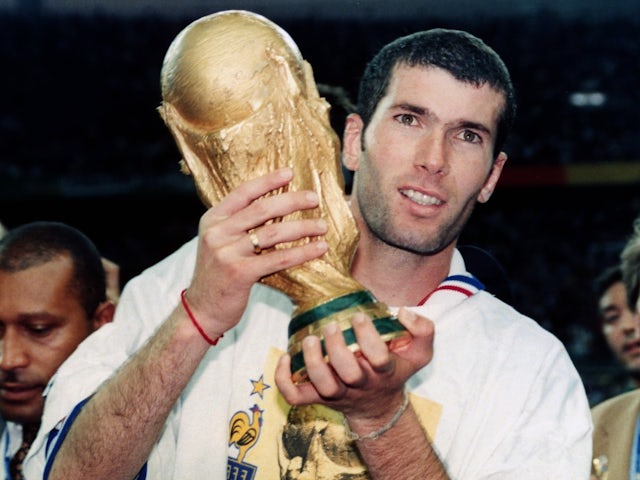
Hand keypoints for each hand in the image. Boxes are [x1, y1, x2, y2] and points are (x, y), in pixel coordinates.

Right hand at [184, 167, 328, 338]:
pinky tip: (318, 249)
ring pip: (273, 233)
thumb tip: (276, 206)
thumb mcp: (221, 243)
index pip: (244, 192)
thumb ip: (239, 225)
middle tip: (314, 199)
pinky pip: (278, 258)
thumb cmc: (218, 275)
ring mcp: (227, 252)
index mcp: (213, 219)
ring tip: (322, 226)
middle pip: (262, 209)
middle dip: (292, 201)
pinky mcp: (239, 273)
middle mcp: (218, 232)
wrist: (201, 310)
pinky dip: (302, 252)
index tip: (290, 173)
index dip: (268, 181)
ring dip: (302, 227)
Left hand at [275, 308, 434, 421]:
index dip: (368, 338)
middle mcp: (360, 384)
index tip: (359, 316)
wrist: (378, 407)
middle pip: (349, 374)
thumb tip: (403, 312)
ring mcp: (336, 393)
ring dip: (312, 364)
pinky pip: (296, 396)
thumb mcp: (418, 352)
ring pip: (322, 387)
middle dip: (337, 350)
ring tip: (309, 340)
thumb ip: (423, 330)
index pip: (378, 358)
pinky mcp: (317, 398)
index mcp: (383, 372)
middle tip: (331, 326)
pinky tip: (284, 356)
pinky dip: (284, 380)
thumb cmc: (395, 370)